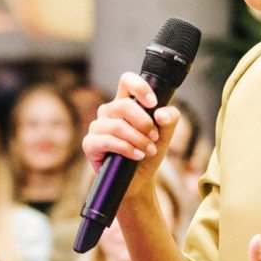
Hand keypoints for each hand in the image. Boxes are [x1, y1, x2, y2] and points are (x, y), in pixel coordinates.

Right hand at [82, 72, 179, 194]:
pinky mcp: (90, 144)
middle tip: (155, 136)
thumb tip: (160, 114)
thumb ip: (170, 118)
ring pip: (117, 125)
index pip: (127, 81)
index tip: (153, 103)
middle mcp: (109, 111)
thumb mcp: (165, 134)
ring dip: (138, 139)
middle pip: (124, 105)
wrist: (139, 180)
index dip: (140, 87)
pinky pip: (106, 141)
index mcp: (125, 103)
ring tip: (149, 150)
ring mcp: (97, 127)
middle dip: (144, 122)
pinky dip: (126, 148)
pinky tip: (137, 155)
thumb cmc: (149, 152)